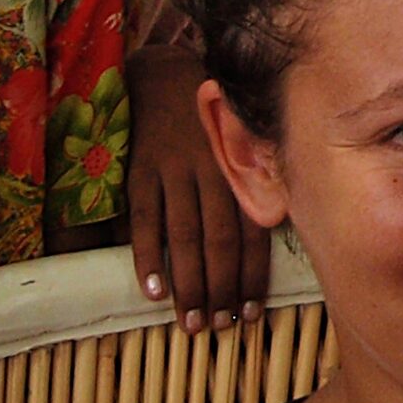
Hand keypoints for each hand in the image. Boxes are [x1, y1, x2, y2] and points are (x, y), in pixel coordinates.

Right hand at [125, 44, 266, 327]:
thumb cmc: (209, 125)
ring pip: (185, 236)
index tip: (250, 314)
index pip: (252, 233)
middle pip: (220, 241)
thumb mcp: (236, 151)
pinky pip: (145, 219)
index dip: (251, 276)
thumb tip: (260, 253)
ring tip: (190, 322)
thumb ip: (247, 194)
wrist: (164, 76)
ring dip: (190, 283)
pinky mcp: (141, 170)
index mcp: (240, 172)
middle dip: (220, 288)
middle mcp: (213, 173)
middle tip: (217, 326)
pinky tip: (154, 291)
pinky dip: (149, 257)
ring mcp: (176, 171)